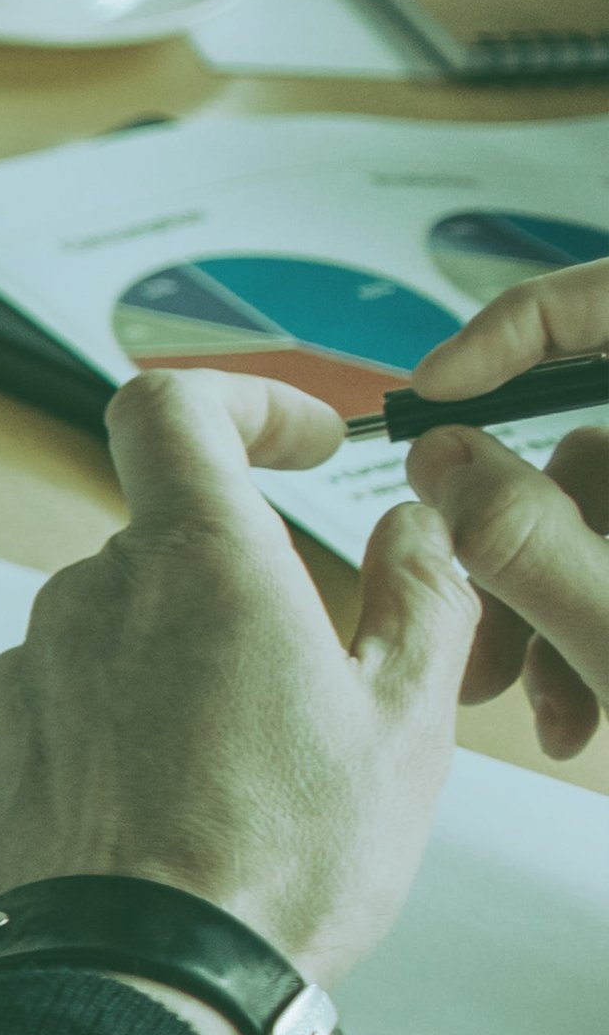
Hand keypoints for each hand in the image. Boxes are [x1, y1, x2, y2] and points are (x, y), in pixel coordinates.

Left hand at [0, 369, 474, 985]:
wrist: (139, 987)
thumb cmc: (273, 867)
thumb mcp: (405, 725)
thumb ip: (423, 599)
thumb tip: (418, 532)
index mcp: (198, 565)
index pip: (173, 407)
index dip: (238, 402)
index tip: (291, 442)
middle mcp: (86, 603)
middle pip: (155, 550)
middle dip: (225, 595)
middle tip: (293, 691)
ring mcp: (19, 680)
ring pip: (100, 638)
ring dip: (160, 677)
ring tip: (223, 780)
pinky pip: (47, 717)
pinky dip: (98, 743)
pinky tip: (150, 817)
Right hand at [403, 255, 608, 752]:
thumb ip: (524, 538)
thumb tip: (443, 456)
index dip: (523, 328)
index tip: (442, 393)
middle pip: (605, 435)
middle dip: (521, 530)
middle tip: (468, 602)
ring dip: (552, 603)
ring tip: (541, 701)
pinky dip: (600, 625)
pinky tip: (588, 705)